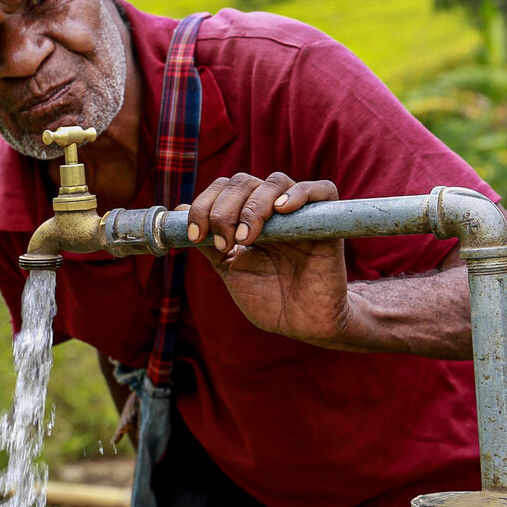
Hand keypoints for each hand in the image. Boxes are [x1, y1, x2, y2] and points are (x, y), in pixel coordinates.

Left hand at [184, 174, 357, 345]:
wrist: (302, 325)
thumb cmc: (269, 300)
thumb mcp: (230, 270)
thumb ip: (209, 242)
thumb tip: (179, 210)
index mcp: (247, 218)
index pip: (223, 188)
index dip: (204, 204)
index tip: (196, 236)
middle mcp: (272, 211)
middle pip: (244, 181)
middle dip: (224, 209)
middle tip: (226, 242)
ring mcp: (299, 215)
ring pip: (275, 181)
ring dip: (253, 205)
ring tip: (248, 237)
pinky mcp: (327, 223)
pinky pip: (322, 190)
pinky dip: (300, 193)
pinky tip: (282, 210)